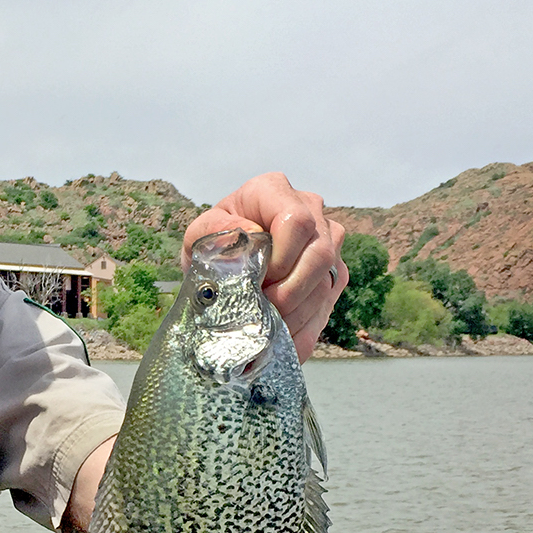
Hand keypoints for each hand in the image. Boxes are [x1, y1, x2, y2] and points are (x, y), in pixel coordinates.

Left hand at [184, 172, 347, 360]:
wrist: (222, 264)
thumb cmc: (212, 244)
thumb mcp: (199, 236)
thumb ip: (216, 232)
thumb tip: (247, 236)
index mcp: (274, 192)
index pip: (297, 220)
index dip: (282, 257)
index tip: (259, 279)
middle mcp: (310, 210)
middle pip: (320, 254)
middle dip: (290, 292)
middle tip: (261, 311)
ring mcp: (327, 243)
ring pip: (326, 284)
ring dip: (295, 315)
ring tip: (264, 329)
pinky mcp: (332, 275)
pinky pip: (326, 307)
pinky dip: (301, 331)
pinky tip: (277, 340)